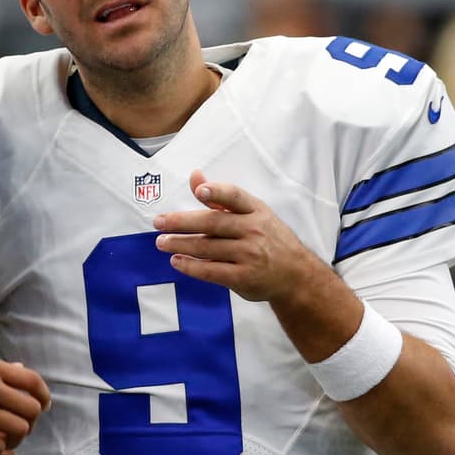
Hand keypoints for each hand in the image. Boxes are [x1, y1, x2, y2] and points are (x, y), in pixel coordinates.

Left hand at [152, 170, 327, 302]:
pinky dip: (192, 267)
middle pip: (212, 223)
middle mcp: (254, 230)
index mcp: (256, 210)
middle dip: (182, 222)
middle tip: (158, 222)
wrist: (296, 274)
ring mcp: (250, 255)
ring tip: (161, 242)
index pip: (235, 196)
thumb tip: (195, 177)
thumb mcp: (252, 213)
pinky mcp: (244, 277)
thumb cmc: (268, 238)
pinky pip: (212, 271)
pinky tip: (177, 261)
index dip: (217, 192)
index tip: (199, 191)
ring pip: (208, 248)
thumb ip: (220, 197)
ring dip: (180, 244)